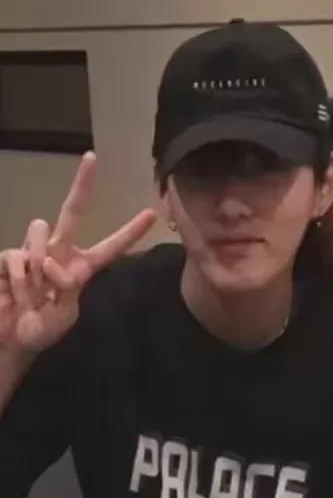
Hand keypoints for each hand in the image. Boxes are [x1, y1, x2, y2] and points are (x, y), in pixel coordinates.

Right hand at [0, 152, 155, 357]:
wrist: (8, 340)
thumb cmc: (41, 329)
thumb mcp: (65, 316)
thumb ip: (67, 290)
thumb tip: (53, 264)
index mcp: (81, 267)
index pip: (111, 246)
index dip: (130, 231)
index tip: (152, 213)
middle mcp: (59, 252)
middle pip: (72, 211)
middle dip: (82, 184)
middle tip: (92, 156)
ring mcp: (32, 251)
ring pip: (41, 228)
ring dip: (39, 262)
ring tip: (34, 292)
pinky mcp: (8, 256)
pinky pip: (18, 255)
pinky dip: (20, 279)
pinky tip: (15, 293)